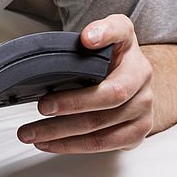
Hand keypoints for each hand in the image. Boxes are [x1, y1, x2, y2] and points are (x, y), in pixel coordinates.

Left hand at [17, 14, 154, 153]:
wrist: (136, 82)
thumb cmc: (118, 60)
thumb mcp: (114, 35)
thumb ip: (104, 30)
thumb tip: (89, 37)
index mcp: (134, 56)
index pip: (122, 39)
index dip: (105, 36)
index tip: (85, 40)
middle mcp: (143, 85)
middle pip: (107, 97)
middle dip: (70, 104)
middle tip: (42, 106)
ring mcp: (142, 113)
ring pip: (100, 129)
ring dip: (61, 134)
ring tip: (33, 133)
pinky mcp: (135, 135)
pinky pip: (102, 145)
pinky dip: (72, 146)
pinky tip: (51, 143)